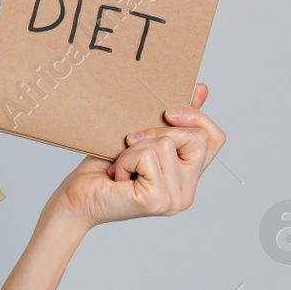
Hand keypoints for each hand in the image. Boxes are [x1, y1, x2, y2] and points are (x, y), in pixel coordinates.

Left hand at [44, 83, 224, 233]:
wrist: (75, 199)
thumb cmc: (102, 170)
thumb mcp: (140, 138)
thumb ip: (170, 121)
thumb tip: (201, 89)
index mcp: (187, 177)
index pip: (215, 139)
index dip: (197, 117)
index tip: (168, 111)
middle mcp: (187, 192)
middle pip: (195, 137)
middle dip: (158, 131)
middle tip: (130, 144)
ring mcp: (175, 198)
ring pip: (165, 144)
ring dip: (133, 149)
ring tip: (120, 167)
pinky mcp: (158, 199)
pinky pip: (148, 156)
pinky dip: (126, 159)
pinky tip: (117, 176)